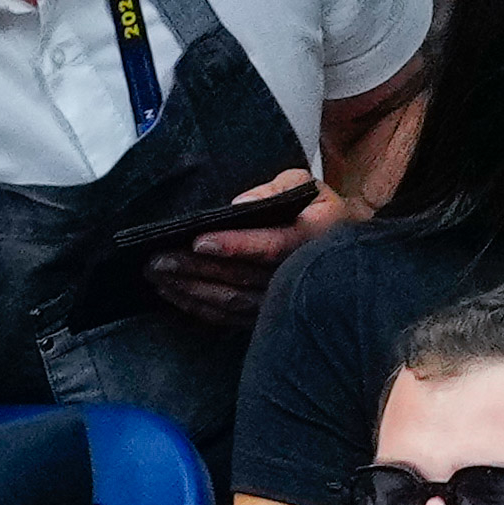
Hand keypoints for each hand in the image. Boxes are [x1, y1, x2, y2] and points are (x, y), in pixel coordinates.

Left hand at [146, 168, 355, 326]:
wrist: (345, 252)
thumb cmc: (319, 213)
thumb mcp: (308, 186)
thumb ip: (278, 188)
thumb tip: (239, 204)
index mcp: (315, 237)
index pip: (273, 246)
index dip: (236, 245)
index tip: (199, 241)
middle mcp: (302, 275)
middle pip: (243, 277)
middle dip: (197, 269)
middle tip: (158, 260)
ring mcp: (287, 301)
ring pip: (234, 301)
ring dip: (192, 290)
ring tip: (158, 275)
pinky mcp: (272, 316)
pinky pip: (232, 318)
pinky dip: (200, 308)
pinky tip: (175, 294)